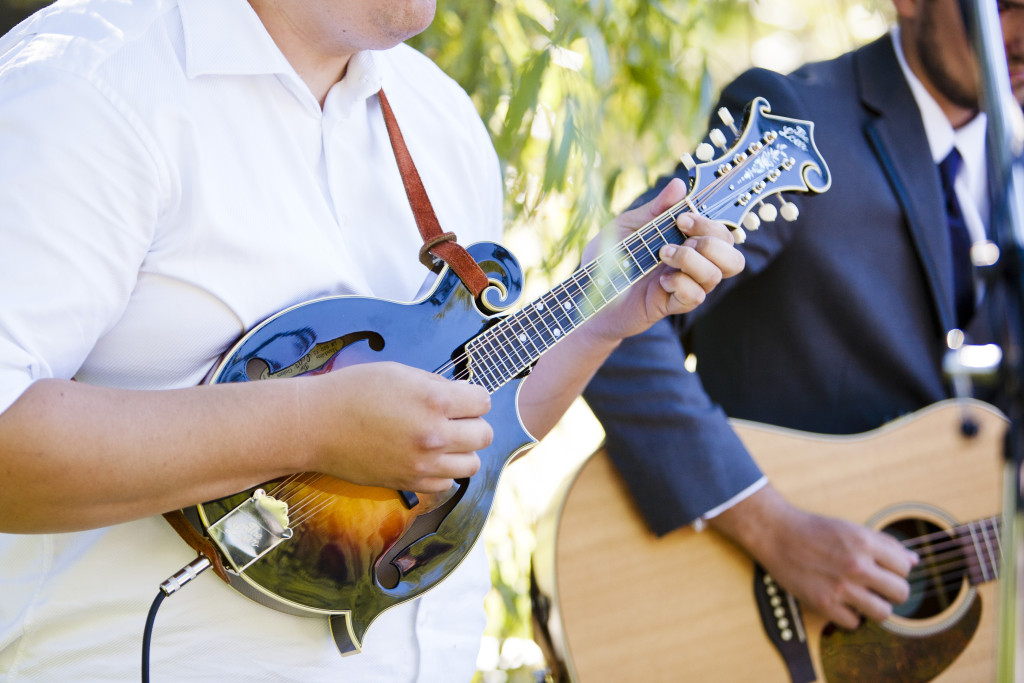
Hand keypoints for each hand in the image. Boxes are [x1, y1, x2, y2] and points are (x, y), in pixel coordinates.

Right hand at [304, 362, 492, 492]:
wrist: (316, 425)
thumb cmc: (353, 391)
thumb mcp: (400, 372)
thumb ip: (436, 385)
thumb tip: (461, 394)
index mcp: (434, 401)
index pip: (483, 401)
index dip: (473, 397)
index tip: (462, 397)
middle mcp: (434, 435)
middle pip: (484, 435)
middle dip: (473, 423)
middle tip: (454, 418)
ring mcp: (423, 463)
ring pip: (472, 464)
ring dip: (463, 451)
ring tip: (444, 440)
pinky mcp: (409, 482)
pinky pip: (446, 483)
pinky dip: (442, 472)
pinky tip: (427, 457)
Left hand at [582, 177, 744, 343]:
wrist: (587, 291)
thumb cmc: (608, 258)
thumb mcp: (627, 226)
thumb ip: (655, 209)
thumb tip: (679, 185)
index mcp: (685, 243)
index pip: (722, 234)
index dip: (710, 224)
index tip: (682, 218)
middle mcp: (691, 265)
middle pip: (733, 257)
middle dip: (712, 241)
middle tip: (680, 237)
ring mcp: (684, 286)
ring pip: (716, 275)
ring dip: (692, 260)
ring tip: (663, 255)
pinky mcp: (671, 305)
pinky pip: (696, 296)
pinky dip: (681, 284)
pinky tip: (661, 281)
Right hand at [711, 485, 918, 628]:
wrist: (776, 533)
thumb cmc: (814, 530)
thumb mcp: (852, 528)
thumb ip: (884, 543)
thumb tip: (914, 561)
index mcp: (864, 542)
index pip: (905, 568)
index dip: (897, 570)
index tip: (885, 570)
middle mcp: (855, 565)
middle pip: (900, 593)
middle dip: (892, 592)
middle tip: (878, 587)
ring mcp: (840, 586)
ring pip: (883, 613)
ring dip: (876, 607)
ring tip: (864, 598)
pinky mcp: (823, 603)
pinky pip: (854, 623)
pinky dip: (850, 616)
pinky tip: (842, 603)